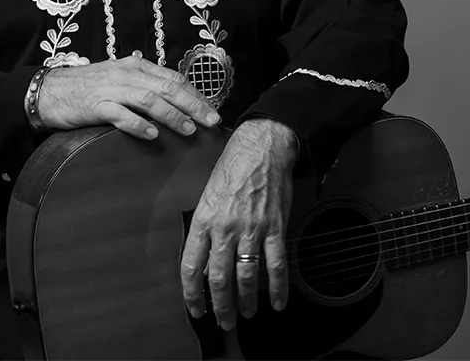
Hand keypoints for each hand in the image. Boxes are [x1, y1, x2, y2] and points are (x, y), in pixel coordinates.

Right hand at [34, 55, 219, 138]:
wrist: (48, 90)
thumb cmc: (86, 88)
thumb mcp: (119, 79)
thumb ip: (144, 85)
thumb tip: (173, 99)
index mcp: (135, 66)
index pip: (173, 78)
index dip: (195, 94)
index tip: (211, 109)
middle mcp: (127, 74)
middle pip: (168, 88)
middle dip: (193, 104)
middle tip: (212, 121)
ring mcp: (111, 89)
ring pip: (149, 100)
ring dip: (172, 115)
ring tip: (188, 130)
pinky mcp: (96, 105)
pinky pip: (121, 114)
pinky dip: (138, 124)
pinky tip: (152, 134)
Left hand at [181, 117, 299, 327]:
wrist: (261, 149)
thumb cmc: (232, 169)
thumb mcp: (207, 196)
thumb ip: (205, 229)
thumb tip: (204, 260)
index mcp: (204, 221)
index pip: (192, 266)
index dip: (192, 294)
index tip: (195, 309)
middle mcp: (225, 229)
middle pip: (219, 278)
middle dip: (221, 306)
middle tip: (224, 321)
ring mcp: (251, 230)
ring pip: (246, 276)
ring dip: (246, 301)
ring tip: (246, 314)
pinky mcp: (274, 228)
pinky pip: (276, 264)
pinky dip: (278, 287)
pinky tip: (277, 301)